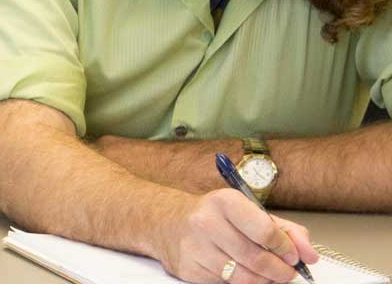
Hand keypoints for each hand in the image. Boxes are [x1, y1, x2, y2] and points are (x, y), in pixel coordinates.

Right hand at [152, 189, 318, 283]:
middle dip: (280, 271)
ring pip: (243, 277)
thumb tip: (310, 255)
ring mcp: (194, 247)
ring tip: (269, 276)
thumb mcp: (249, 212)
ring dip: (264, 281)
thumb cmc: (216, 217)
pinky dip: (240, 283)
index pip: (265, 230)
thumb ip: (286, 230)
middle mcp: (205, 222)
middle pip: (256, 259)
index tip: (294, 256)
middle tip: (287, 273)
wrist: (167, 222)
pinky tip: (240, 272)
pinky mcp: (187, 268)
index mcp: (224, 201)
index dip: (286, 248)